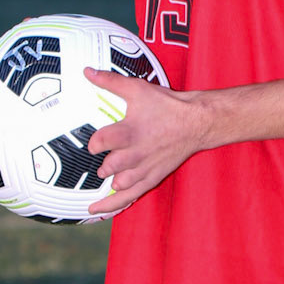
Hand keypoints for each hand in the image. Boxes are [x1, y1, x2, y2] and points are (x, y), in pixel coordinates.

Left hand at [84, 68, 209, 214]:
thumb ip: (110, 81)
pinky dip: (113, 206)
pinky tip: (98, 211)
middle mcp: (136, 154)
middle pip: (109, 167)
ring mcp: (145, 169)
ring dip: (108, 183)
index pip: (103, 142)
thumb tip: (87, 71)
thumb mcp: (137, 89)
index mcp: (130, 132)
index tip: (94, 143)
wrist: (196, 123)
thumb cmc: (166, 105)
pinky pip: (130, 197)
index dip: (94, 143)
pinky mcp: (152, 178)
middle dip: (102, 165)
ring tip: (99, 183)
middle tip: (101, 160)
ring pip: (119, 185)